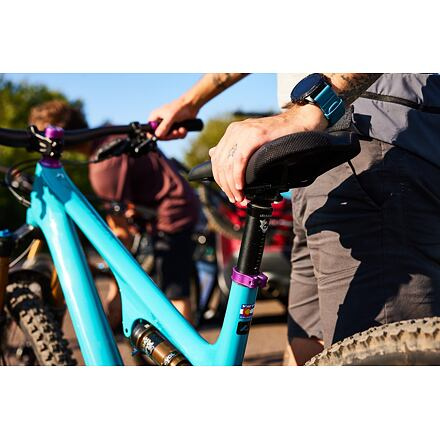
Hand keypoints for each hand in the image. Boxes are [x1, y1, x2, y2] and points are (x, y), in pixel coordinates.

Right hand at [148, 97, 199, 139]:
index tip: (162, 137)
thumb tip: (158, 135)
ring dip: (177, 135)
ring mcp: (168, 126)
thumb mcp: (171, 117)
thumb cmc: (180, 107)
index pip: (150, 130)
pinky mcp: (175, 129)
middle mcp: (160, 122)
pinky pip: (176, 136)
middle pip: (161, 136)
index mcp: (155, 117)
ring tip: (181, 129)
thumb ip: (164, 126)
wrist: (191, 105)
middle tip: (176, 132)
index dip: (154, 135)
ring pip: (170, 137)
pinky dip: (181, 134)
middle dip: (170, 136)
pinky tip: (184, 129)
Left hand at [208, 104, 327, 202]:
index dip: (220, 180)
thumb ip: (234, 148)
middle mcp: (235, 131)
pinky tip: (241, 186)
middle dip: (225, 186)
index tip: (229, 193)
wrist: (299, 122)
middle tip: (235, 199)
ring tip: (239, 197)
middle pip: (220, 164)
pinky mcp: (255, 136)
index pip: (217, 160)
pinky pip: (239, 160)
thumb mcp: (252, 141)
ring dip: (232, 185)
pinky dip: (238, 176)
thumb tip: (213, 153)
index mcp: (232, 132)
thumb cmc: (279, 136)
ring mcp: (244, 132)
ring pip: (228, 164)